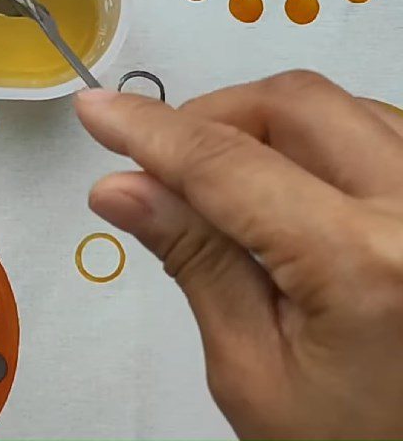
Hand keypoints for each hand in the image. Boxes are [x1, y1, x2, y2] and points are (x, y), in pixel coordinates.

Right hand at [76, 72, 402, 439]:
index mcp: (366, 267)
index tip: (99, 110)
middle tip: (164, 162)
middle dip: (211, 117)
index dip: (150, 130)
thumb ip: (194, 260)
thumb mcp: (253, 369)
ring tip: (224, 183)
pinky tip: (287, 183)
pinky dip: (314, 137)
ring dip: (263, 124)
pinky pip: (375, 125)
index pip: (227, 165)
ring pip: (335, 104)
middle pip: (291, 105)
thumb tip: (123, 188)